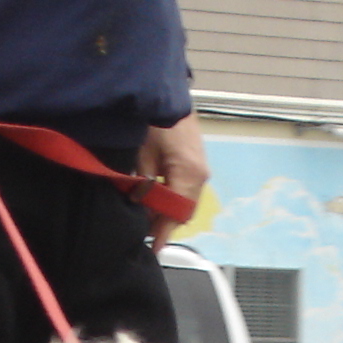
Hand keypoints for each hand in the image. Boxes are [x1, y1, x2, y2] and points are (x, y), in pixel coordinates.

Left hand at [136, 113, 208, 248]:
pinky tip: (157, 200)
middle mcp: (200, 176)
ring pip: (186, 202)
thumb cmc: (154, 122)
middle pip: (184, 211)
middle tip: (145, 233)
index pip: (177, 213)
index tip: (154, 247)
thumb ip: (143, 185)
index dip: (164, 232)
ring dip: (169, 211)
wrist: (168, 95)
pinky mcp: (197, 163)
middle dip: (165, 224)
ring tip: (149, 218)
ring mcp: (201, 169)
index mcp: (189, 174)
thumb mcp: (143, 155)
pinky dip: (173, 198)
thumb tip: (141, 207)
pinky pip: (186, 190)